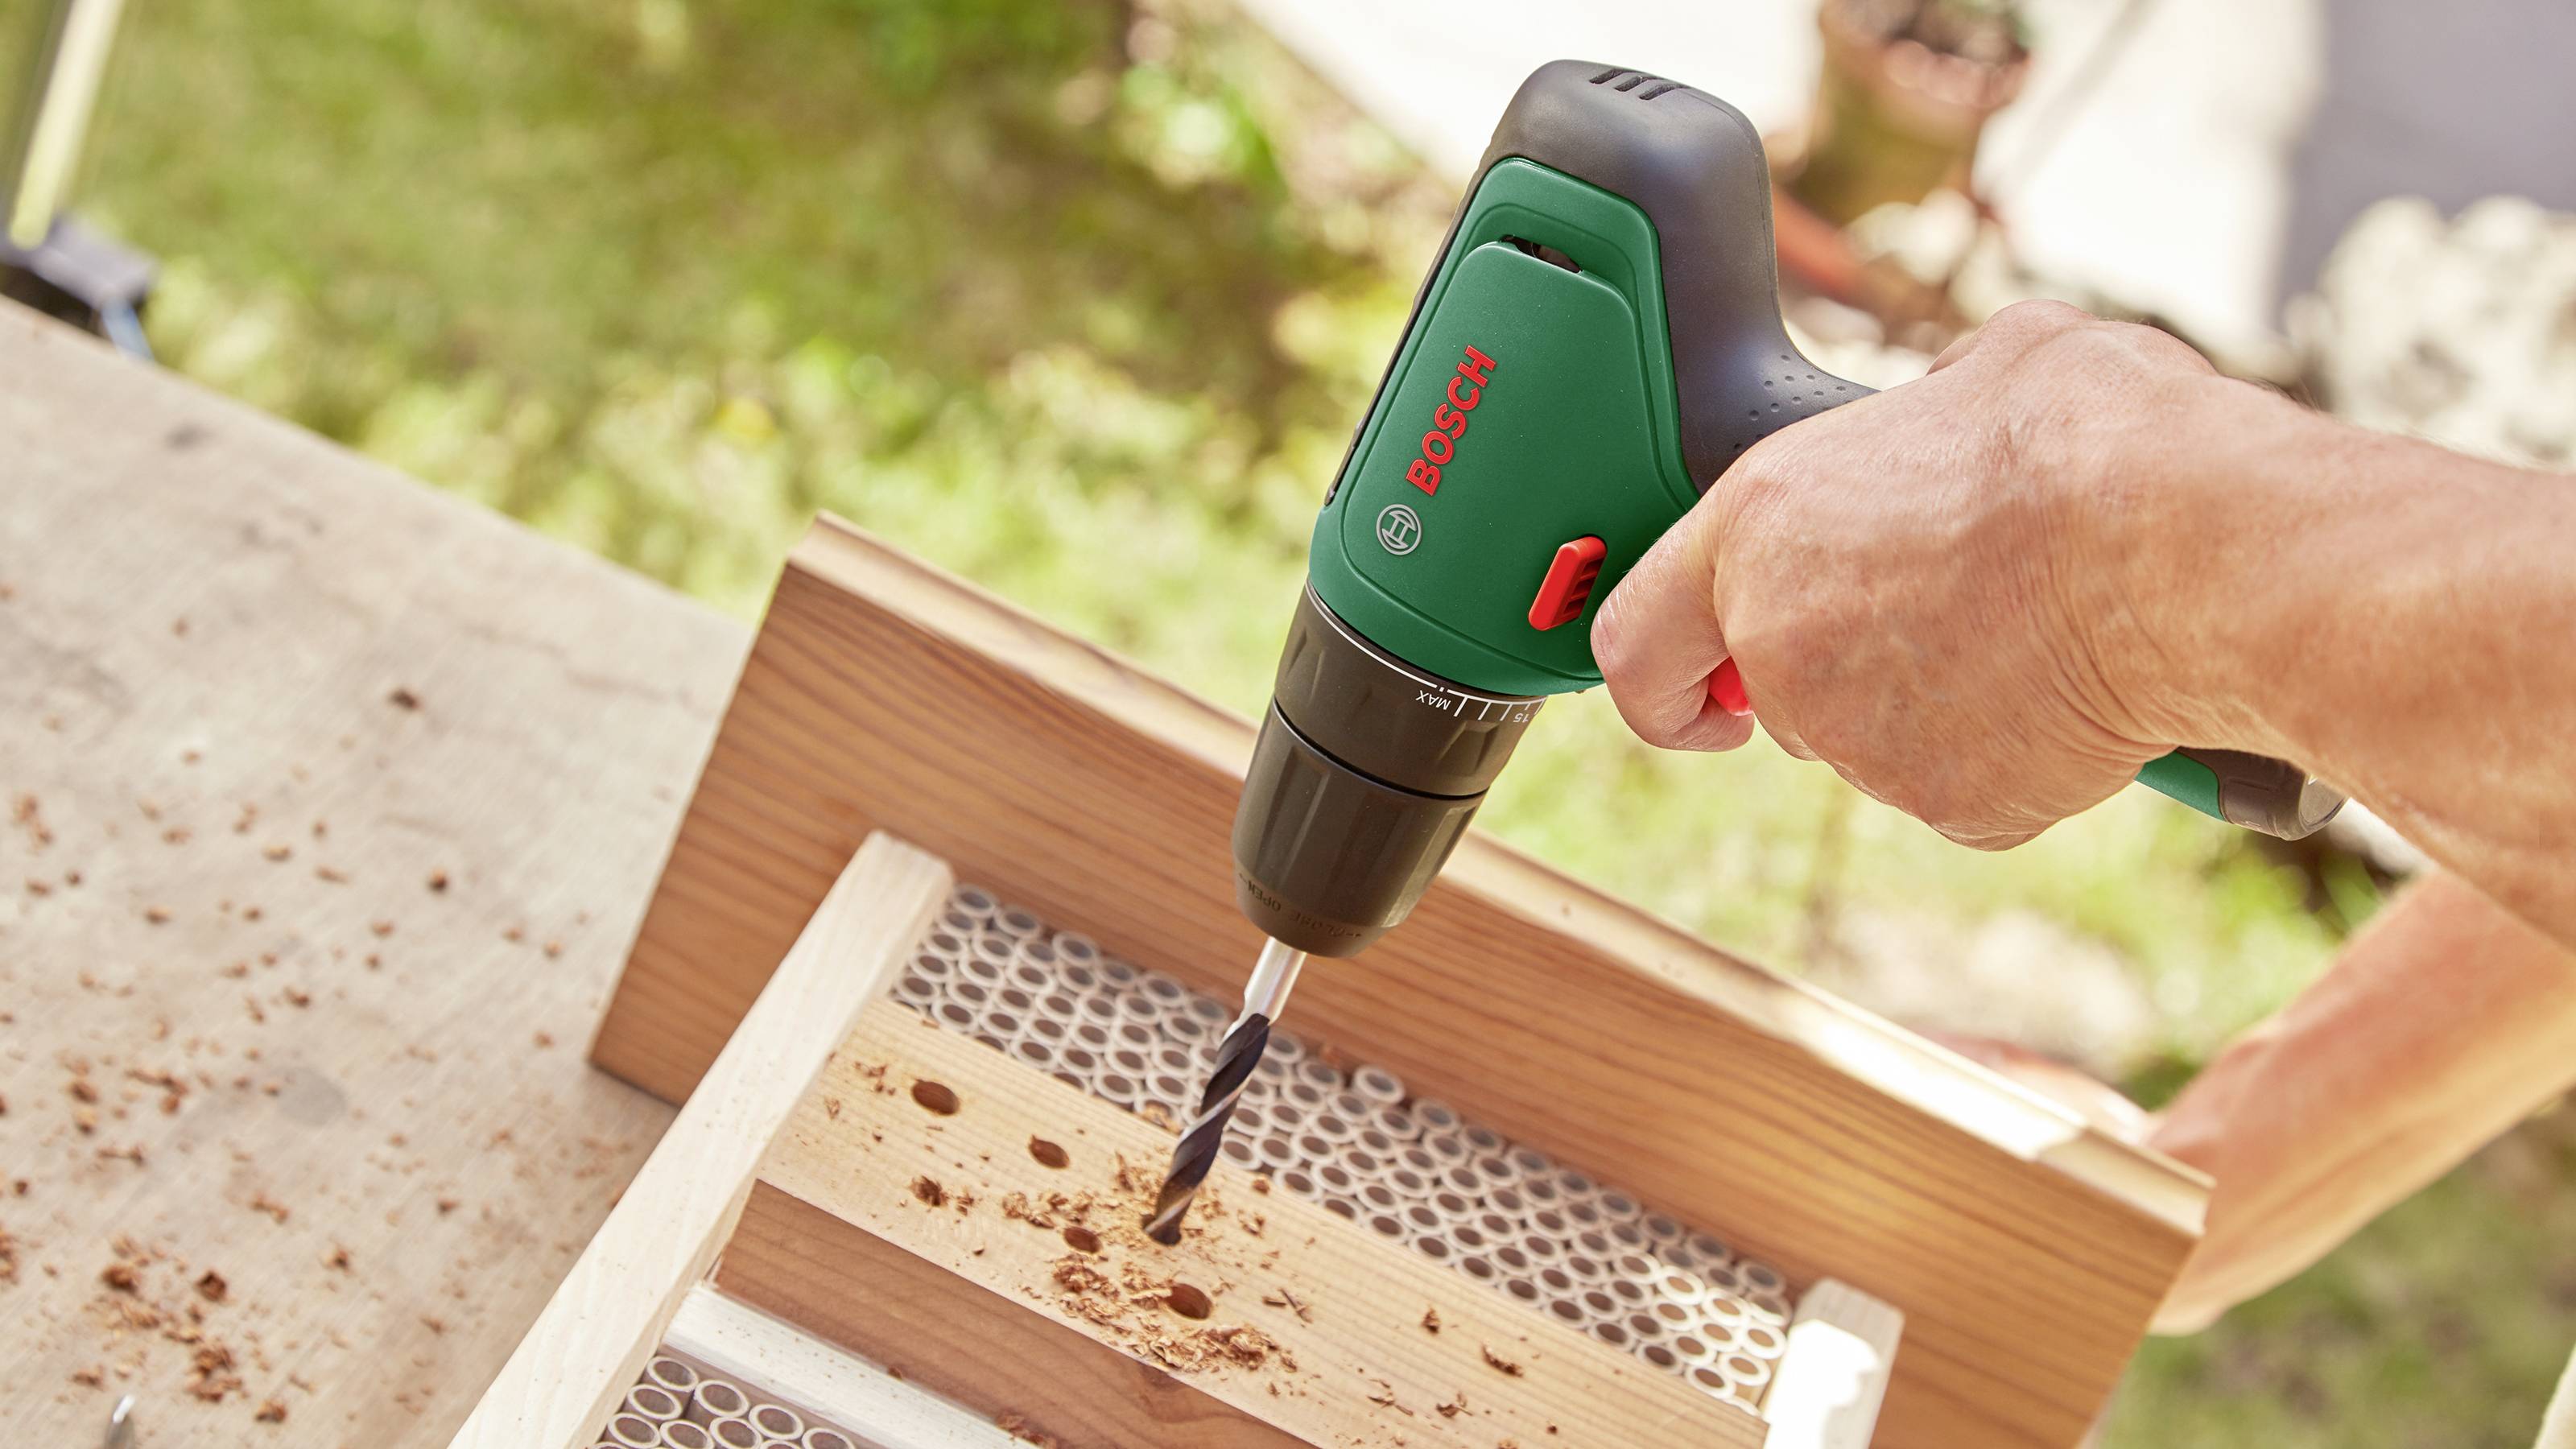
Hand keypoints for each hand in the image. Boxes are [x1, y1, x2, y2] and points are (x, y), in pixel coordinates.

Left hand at [1592, 300, 2237, 847]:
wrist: (2196, 552)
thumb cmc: (2095, 445)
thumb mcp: (1987, 371)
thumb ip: (1919, 413)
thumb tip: (1947, 412)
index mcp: (1759, 524)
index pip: (1635, 635)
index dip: (1664, 672)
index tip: (1704, 689)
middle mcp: (1784, 641)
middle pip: (1779, 688)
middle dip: (1844, 667)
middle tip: (1952, 610)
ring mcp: (1860, 739)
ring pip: (1874, 739)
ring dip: (1934, 701)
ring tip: (2038, 622)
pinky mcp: (1950, 806)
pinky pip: (1965, 788)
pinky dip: (2014, 754)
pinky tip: (2075, 682)